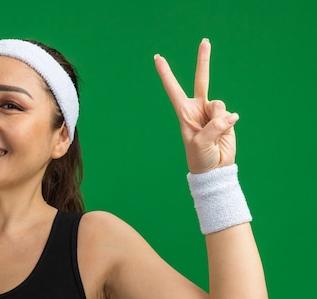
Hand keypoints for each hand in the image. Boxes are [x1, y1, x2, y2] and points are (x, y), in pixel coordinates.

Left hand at [155, 38, 238, 173]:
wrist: (215, 169)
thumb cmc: (200, 158)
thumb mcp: (200, 144)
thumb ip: (213, 127)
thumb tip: (230, 115)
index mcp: (184, 112)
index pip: (173, 89)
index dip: (166, 74)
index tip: (157, 58)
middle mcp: (198, 109)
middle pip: (202, 80)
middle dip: (203, 60)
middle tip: (205, 41)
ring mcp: (213, 112)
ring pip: (219, 104)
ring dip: (218, 119)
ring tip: (214, 134)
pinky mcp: (227, 118)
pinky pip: (229, 114)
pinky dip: (228, 124)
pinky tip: (224, 134)